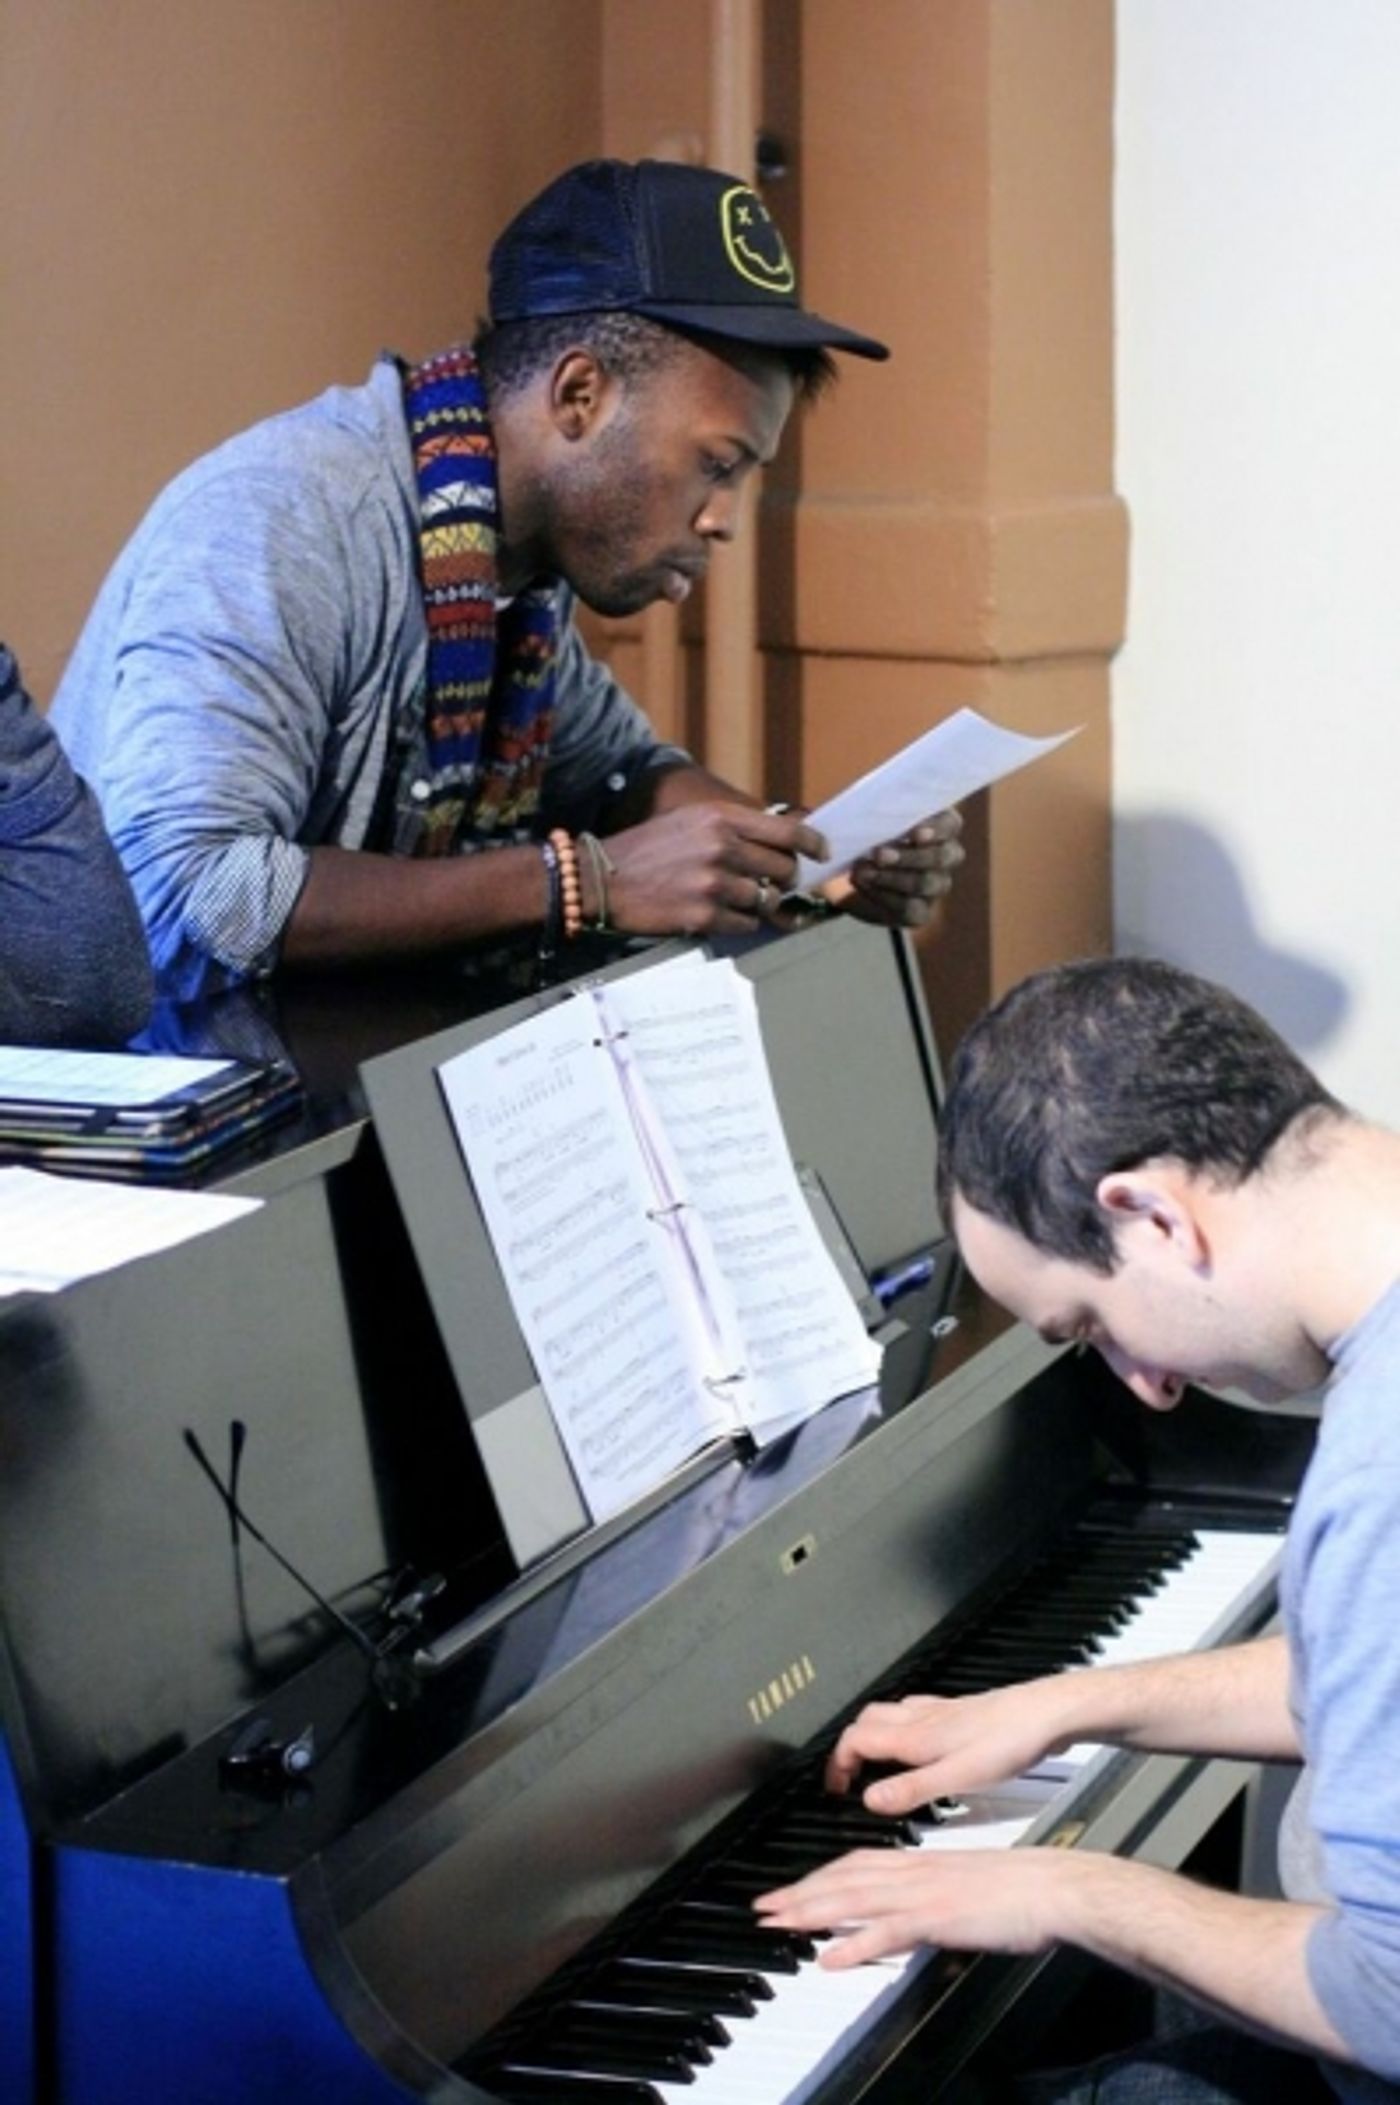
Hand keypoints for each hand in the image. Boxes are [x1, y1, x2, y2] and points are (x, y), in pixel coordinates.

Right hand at [599, 801, 826, 936]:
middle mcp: (722, 847)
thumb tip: (778, 844)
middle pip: (783, 869)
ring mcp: (714, 883)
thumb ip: (732, 828)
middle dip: (784, 880)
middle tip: (776, 884)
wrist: (600, 880)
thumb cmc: (646, 850)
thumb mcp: (689, 822)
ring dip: (758, 903)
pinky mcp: (704, 915)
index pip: (786, 832)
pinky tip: (716, 914)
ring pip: (766, 900)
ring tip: (732, 899)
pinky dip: (739, 923)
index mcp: (720, 818)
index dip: (812, 845)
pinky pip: (746, 925)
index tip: (821, 853)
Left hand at [756, 1843, 1096, 1967]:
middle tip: (764, 1906)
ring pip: (854, 1898)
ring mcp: (924, 1892)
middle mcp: (915, 1871)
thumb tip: (910, 1917)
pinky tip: (830, 1958)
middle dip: (800, 1892)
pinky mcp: (938, 1917)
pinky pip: (887, 1931)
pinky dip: (855, 1944)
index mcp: (921, 1862)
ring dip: (811, 1911)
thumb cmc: (1019, 1890)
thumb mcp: (965, 1886)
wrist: (1052, 1887)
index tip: (790, 1888)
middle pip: (843, 1878)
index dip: (818, 1875)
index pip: (856, 1864)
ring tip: (779, 1923)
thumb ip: (933, 1897)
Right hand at [825, 1681, 1079, 1815]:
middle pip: (866, 1720)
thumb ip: (911, 1789)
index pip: (856, 1738)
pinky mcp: (960, 1712)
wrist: (1046, 1714)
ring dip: (874, 1734)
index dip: (837, 1763)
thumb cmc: (1009, 1742)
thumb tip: (871, 1799)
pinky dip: (903, 1727)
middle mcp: (922, 1719)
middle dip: (850, 1746)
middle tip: (850, 1776)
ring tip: (876, 1762)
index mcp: (915, 1736)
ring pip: (890, 1714)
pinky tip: (921, 1744)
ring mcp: (941, 1712)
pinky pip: (915, 1713)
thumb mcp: (958, 1777)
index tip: (836, 1788)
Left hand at [842, 809, 964, 928]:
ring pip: (927, 883)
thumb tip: (839, 832)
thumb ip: (859, 812)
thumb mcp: (858, 816)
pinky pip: (911, 908)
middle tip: (878, 854)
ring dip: (893, 878)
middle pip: (943, 857)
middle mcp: (945, 855)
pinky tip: (864, 885)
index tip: (914, 833)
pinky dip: (884, 897)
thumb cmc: (860, 832)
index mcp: (938, 824)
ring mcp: (935, 885)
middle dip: (910, 856)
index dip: (937, 829)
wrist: (844, 866)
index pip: (951, 825)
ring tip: (862, 871)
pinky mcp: (920, 911)